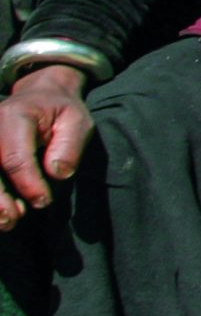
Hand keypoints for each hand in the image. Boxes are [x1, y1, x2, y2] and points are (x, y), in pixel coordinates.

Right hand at [0, 63, 91, 230]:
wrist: (41, 95)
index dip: (28, 184)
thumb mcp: (77, 122)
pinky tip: (5, 209)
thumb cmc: (61, 111)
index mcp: (15, 117)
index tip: (43, 201)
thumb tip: (57, 173)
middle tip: (12, 219)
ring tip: (8, 220)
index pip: (15, 157)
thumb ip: (69, 146)